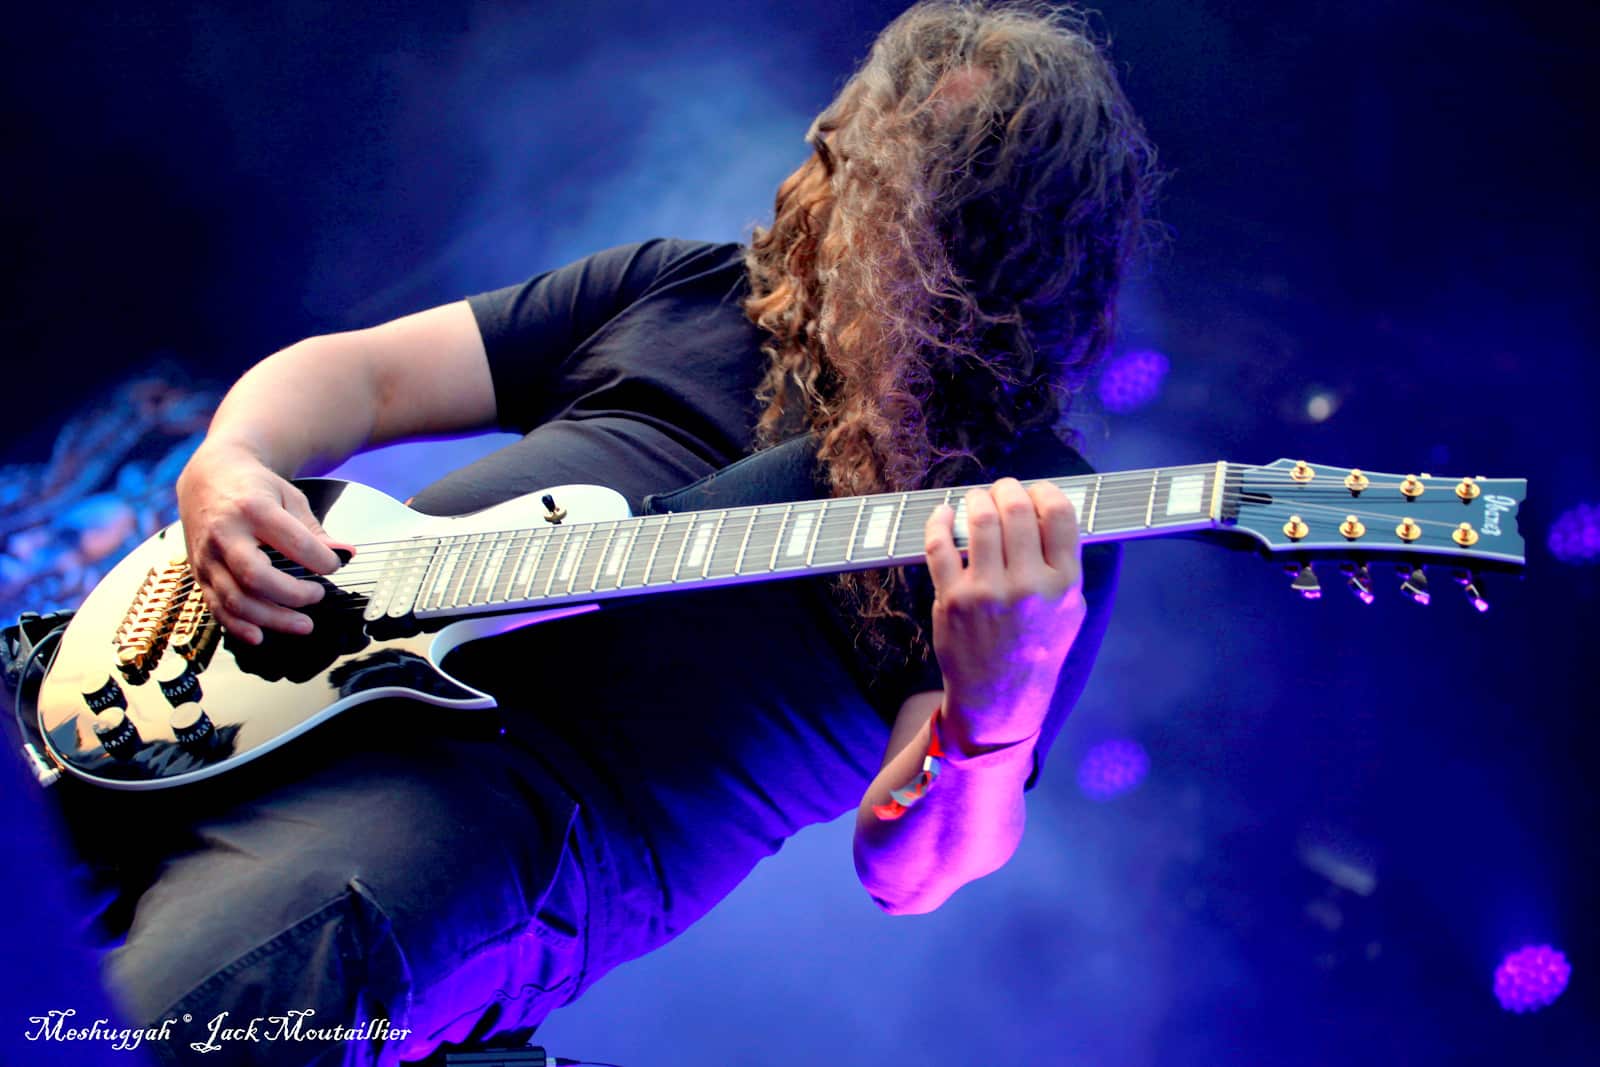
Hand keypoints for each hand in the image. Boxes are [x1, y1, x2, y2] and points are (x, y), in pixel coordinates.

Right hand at [175, 441, 344, 643]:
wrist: (208, 478)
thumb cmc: (253, 489)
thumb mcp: (289, 498)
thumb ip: (314, 530)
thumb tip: (346, 553)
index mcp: (252, 509)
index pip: (293, 542)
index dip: (321, 560)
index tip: (334, 565)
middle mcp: (224, 534)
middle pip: (256, 577)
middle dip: (293, 595)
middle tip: (319, 596)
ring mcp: (207, 557)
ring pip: (236, 599)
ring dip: (272, 619)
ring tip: (303, 624)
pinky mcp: (199, 574)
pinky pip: (216, 607)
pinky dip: (238, 627)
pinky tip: (260, 636)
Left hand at [923, 477, 1085, 749]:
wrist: (1001, 696)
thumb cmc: (1037, 649)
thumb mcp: (1070, 610)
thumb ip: (1066, 565)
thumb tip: (1050, 513)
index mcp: (1063, 585)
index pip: (1060, 516)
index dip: (1046, 491)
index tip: (1037, 490)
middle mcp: (1028, 585)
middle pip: (1017, 510)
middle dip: (1007, 489)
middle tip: (1001, 489)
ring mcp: (987, 592)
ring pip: (981, 520)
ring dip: (977, 500)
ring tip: (976, 500)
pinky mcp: (952, 599)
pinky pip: (940, 546)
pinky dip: (940, 521)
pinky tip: (945, 514)